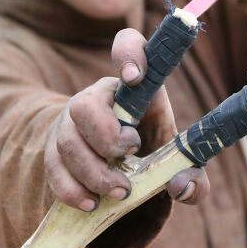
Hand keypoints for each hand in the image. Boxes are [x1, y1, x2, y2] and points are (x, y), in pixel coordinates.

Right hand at [43, 28, 209, 211]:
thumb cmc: (151, 152)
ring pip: (68, 140)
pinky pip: (53, 166)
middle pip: (85, 104)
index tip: (134, 78)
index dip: (127, 54)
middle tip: (131, 154)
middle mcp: (98, 96)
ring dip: (93, 172)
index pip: (127, 44)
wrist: (117, 166)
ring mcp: (70, 122)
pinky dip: (72, 188)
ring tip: (119, 191)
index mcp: (134, 87)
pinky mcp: (54, 148)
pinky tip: (92, 203)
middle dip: (107, 137)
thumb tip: (182, 186)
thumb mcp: (176, 160)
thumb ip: (193, 176)